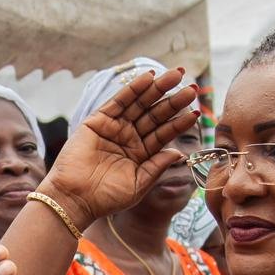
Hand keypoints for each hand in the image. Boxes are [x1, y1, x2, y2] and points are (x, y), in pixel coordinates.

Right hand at [41, 67, 202, 224]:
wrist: (76, 198)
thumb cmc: (107, 198)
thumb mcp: (139, 184)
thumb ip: (158, 166)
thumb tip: (179, 152)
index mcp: (141, 154)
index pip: (165, 133)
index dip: (180, 122)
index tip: (197, 111)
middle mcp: (130, 138)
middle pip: (156, 114)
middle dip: (174, 100)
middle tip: (193, 87)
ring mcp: (115, 128)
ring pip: (140, 104)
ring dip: (158, 89)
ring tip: (175, 75)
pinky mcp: (98, 121)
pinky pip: (119, 101)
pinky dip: (133, 89)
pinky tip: (149, 77)